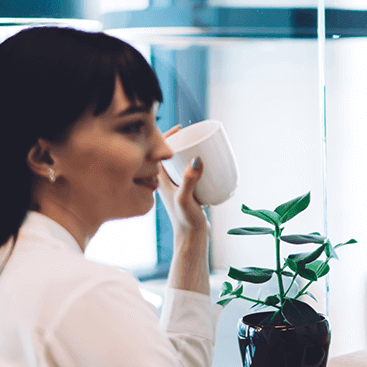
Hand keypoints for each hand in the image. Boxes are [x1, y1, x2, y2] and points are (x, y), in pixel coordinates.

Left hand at [156, 126, 209, 242]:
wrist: (192, 239)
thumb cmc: (184, 221)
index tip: (181, 127)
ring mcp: (176, 186)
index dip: (168, 136)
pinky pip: (190, 173)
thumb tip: (198, 159)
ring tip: (204, 145)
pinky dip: (197, 165)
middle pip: (171, 155)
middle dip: (182, 142)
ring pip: (181, 164)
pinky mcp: (188, 192)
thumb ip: (189, 180)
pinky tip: (209, 164)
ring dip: (190, 152)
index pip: (157, 151)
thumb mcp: (185, 198)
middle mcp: (165, 181)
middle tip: (197, 134)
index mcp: (159, 179)